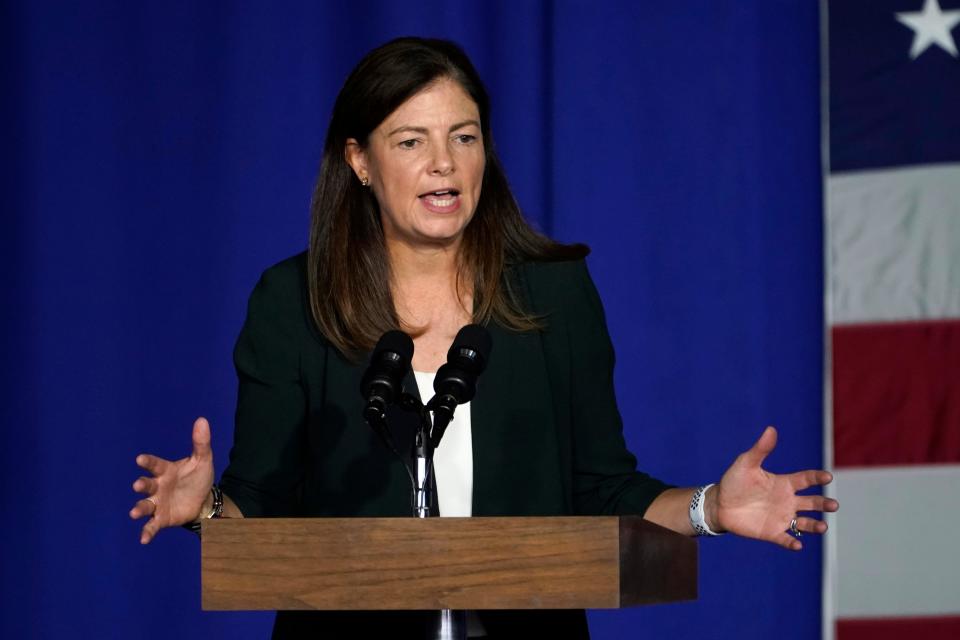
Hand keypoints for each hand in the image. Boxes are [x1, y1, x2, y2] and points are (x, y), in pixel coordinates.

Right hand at [129, 417, 214, 543]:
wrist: (203, 499)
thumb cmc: (197, 477)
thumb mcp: (203, 460)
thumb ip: (201, 442)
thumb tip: (202, 420)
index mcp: (165, 470)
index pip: (154, 464)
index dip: (147, 462)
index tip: (139, 459)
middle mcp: (158, 486)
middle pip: (147, 485)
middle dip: (142, 485)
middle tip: (137, 485)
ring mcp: (158, 503)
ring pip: (145, 505)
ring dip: (139, 508)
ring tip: (134, 512)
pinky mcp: (161, 518)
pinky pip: (152, 525)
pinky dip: (147, 532)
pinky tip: (143, 539)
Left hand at [710, 426, 838, 550]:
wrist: (719, 503)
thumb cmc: (734, 481)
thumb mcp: (746, 463)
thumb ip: (760, 449)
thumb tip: (771, 429)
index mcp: (784, 483)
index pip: (806, 479)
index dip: (817, 477)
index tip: (828, 476)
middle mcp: (787, 501)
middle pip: (812, 502)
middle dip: (824, 503)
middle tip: (833, 505)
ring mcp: (781, 517)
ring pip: (805, 523)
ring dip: (815, 525)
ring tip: (822, 526)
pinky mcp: (772, 532)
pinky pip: (786, 539)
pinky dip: (792, 542)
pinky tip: (797, 544)